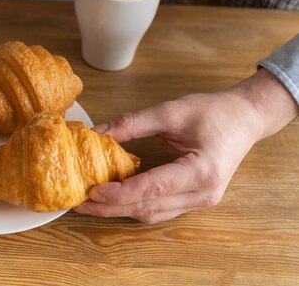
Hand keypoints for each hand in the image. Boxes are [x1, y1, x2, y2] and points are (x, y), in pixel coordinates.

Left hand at [75, 69, 297, 222]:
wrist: (245, 118)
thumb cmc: (214, 112)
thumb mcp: (171, 111)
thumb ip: (133, 123)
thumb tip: (97, 133)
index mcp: (202, 170)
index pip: (154, 188)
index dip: (120, 193)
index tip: (92, 191)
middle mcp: (204, 193)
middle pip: (150, 207)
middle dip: (112, 208)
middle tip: (79, 204)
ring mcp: (202, 201)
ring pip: (154, 213)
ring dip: (120, 210)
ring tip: (90, 204)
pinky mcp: (195, 200)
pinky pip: (160, 209)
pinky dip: (135, 206)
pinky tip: (113, 200)